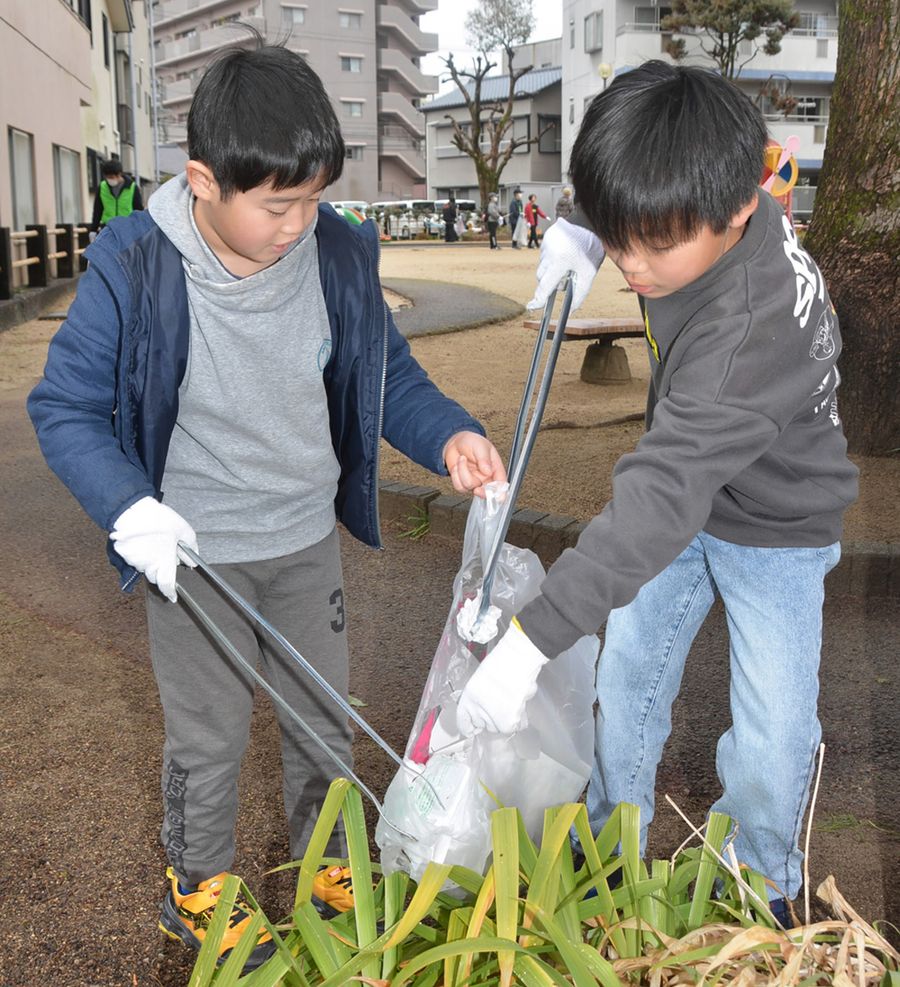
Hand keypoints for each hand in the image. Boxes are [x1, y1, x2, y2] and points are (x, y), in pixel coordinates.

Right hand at [110, 496, 197, 602]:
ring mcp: (134, 560)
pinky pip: (134, 559)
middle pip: (155, 576)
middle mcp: (148, 565)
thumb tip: (192, 561)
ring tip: (155, 544)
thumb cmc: (158, 519)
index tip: (172, 597)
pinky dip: (140, 554)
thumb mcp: (183, 530)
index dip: (170, 593)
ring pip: (144, 567)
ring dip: (150, 562)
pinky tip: (144, 541)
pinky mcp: (124, 554)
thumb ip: (191, 547)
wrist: (132, 510)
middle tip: (166, 556)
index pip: (167, 584)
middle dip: (162, 571)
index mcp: (163, 562)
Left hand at [443, 431, 506, 497]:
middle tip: (477, 489)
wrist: (455, 442)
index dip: (501, 492)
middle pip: (488, 493)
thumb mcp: (480, 446)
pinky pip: (459, 486)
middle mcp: (486, 477)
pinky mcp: (462, 483)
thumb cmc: (471, 441)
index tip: (497, 497)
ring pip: (470, 487)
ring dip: (463, 472)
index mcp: (495, 468)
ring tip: (462, 459)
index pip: (501, 483)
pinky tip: (457, 465)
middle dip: (482, 492)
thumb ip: (484, 459)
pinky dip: (455, 475)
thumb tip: (488, 471)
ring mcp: (474, 480)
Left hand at [456, 619, 548, 735]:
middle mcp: (477, 711)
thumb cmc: (501, 665)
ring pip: (498, 727)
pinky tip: (518, 702)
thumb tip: (480, 716)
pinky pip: (513, 726)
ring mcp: (492, 718)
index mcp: (468, 699)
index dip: (469, 727)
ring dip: (504, 718)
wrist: (518, 661)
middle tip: (499, 702)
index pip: (463, 723)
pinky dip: (518, 718)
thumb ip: (477, 700)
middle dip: (490, 718)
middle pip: (483, 726)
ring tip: (510, 699)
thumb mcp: (480, 681)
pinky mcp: (508, 723)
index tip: (473, 729)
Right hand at [526, 217, 604, 312]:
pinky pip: (544, 256)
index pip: (545, 286)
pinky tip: (564, 253)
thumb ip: (580, 294)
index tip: (532, 306)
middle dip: (551, 281)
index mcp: (560, 262)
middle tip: (567, 276)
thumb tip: (571, 310)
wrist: (590, 222)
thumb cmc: (592, 247)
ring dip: (552, 270)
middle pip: (542, 278)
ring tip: (568, 262)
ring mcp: (546, 245)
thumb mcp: (589, 273)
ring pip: (543, 267)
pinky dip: (552, 259)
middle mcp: (549, 253)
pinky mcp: (546, 238)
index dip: (539, 299)